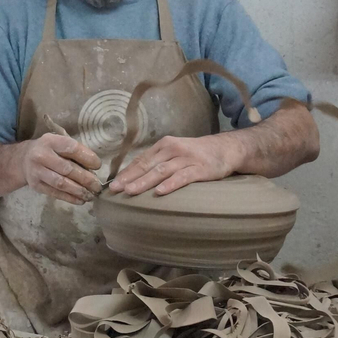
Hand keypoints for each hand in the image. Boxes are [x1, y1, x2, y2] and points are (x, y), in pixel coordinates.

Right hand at [17, 131, 102, 204]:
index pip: (71, 148)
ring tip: (91, 195)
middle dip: (86, 179)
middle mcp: (41, 155)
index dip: (87, 158)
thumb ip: (74, 151)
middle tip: (97, 186)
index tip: (98, 166)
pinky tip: (80, 200)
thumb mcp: (58, 142)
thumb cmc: (49, 150)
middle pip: (67, 169)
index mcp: (50, 141)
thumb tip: (93, 168)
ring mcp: (37, 171)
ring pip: (61, 183)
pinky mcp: (35, 185)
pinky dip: (70, 198)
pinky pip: (55, 193)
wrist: (23, 160)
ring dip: (79, 191)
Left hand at [108, 133, 240, 195]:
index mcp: (164, 145)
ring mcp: (186, 159)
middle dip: (129, 178)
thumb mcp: (174, 153)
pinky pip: (183, 177)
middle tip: (115, 189)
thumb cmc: (195, 154)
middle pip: (147, 165)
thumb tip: (134, 177)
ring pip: (161, 171)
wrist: (225, 149)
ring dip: (144, 181)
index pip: (141, 160)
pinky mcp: (200, 169)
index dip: (125, 173)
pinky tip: (160, 192)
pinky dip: (170, 184)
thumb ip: (157, 162)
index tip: (111, 185)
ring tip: (130, 191)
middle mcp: (173, 149)